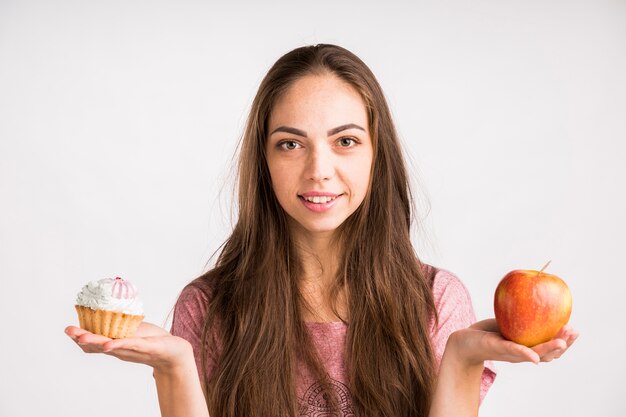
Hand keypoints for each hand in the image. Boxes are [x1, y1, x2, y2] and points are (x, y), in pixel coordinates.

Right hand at [65, 322, 194, 372]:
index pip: (93, 343)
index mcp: (115, 344)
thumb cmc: (153, 340)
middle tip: (68, 330)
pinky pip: (130, 346)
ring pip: (110, 346)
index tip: (68, 329)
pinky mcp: (145, 348)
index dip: (80, 337)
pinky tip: (108, 344)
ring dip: (95, 341)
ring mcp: (131, 350)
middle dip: (81, 338)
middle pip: (97, 346)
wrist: (173, 352)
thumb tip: (110, 307)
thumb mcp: (133, 330)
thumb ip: (121, 324)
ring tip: (81, 337)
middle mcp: (119, 349)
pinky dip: (118, 345)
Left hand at [448, 318, 578, 365]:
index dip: (565, 341)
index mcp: (527, 347)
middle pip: (548, 354)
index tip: (575, 330)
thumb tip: (537, 288)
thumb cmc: (487, 331)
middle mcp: (522, 354)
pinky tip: (534, 357)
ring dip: (549, 349)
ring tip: (561, 343)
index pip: (551, 348)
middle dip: (562, 344)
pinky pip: (513, 351)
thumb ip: (522, 312)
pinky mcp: (497, 349)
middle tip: (573, 332)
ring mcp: (510, 353)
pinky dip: (524, 354)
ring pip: (534, 355)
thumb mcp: (508, 321)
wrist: (464, 343)